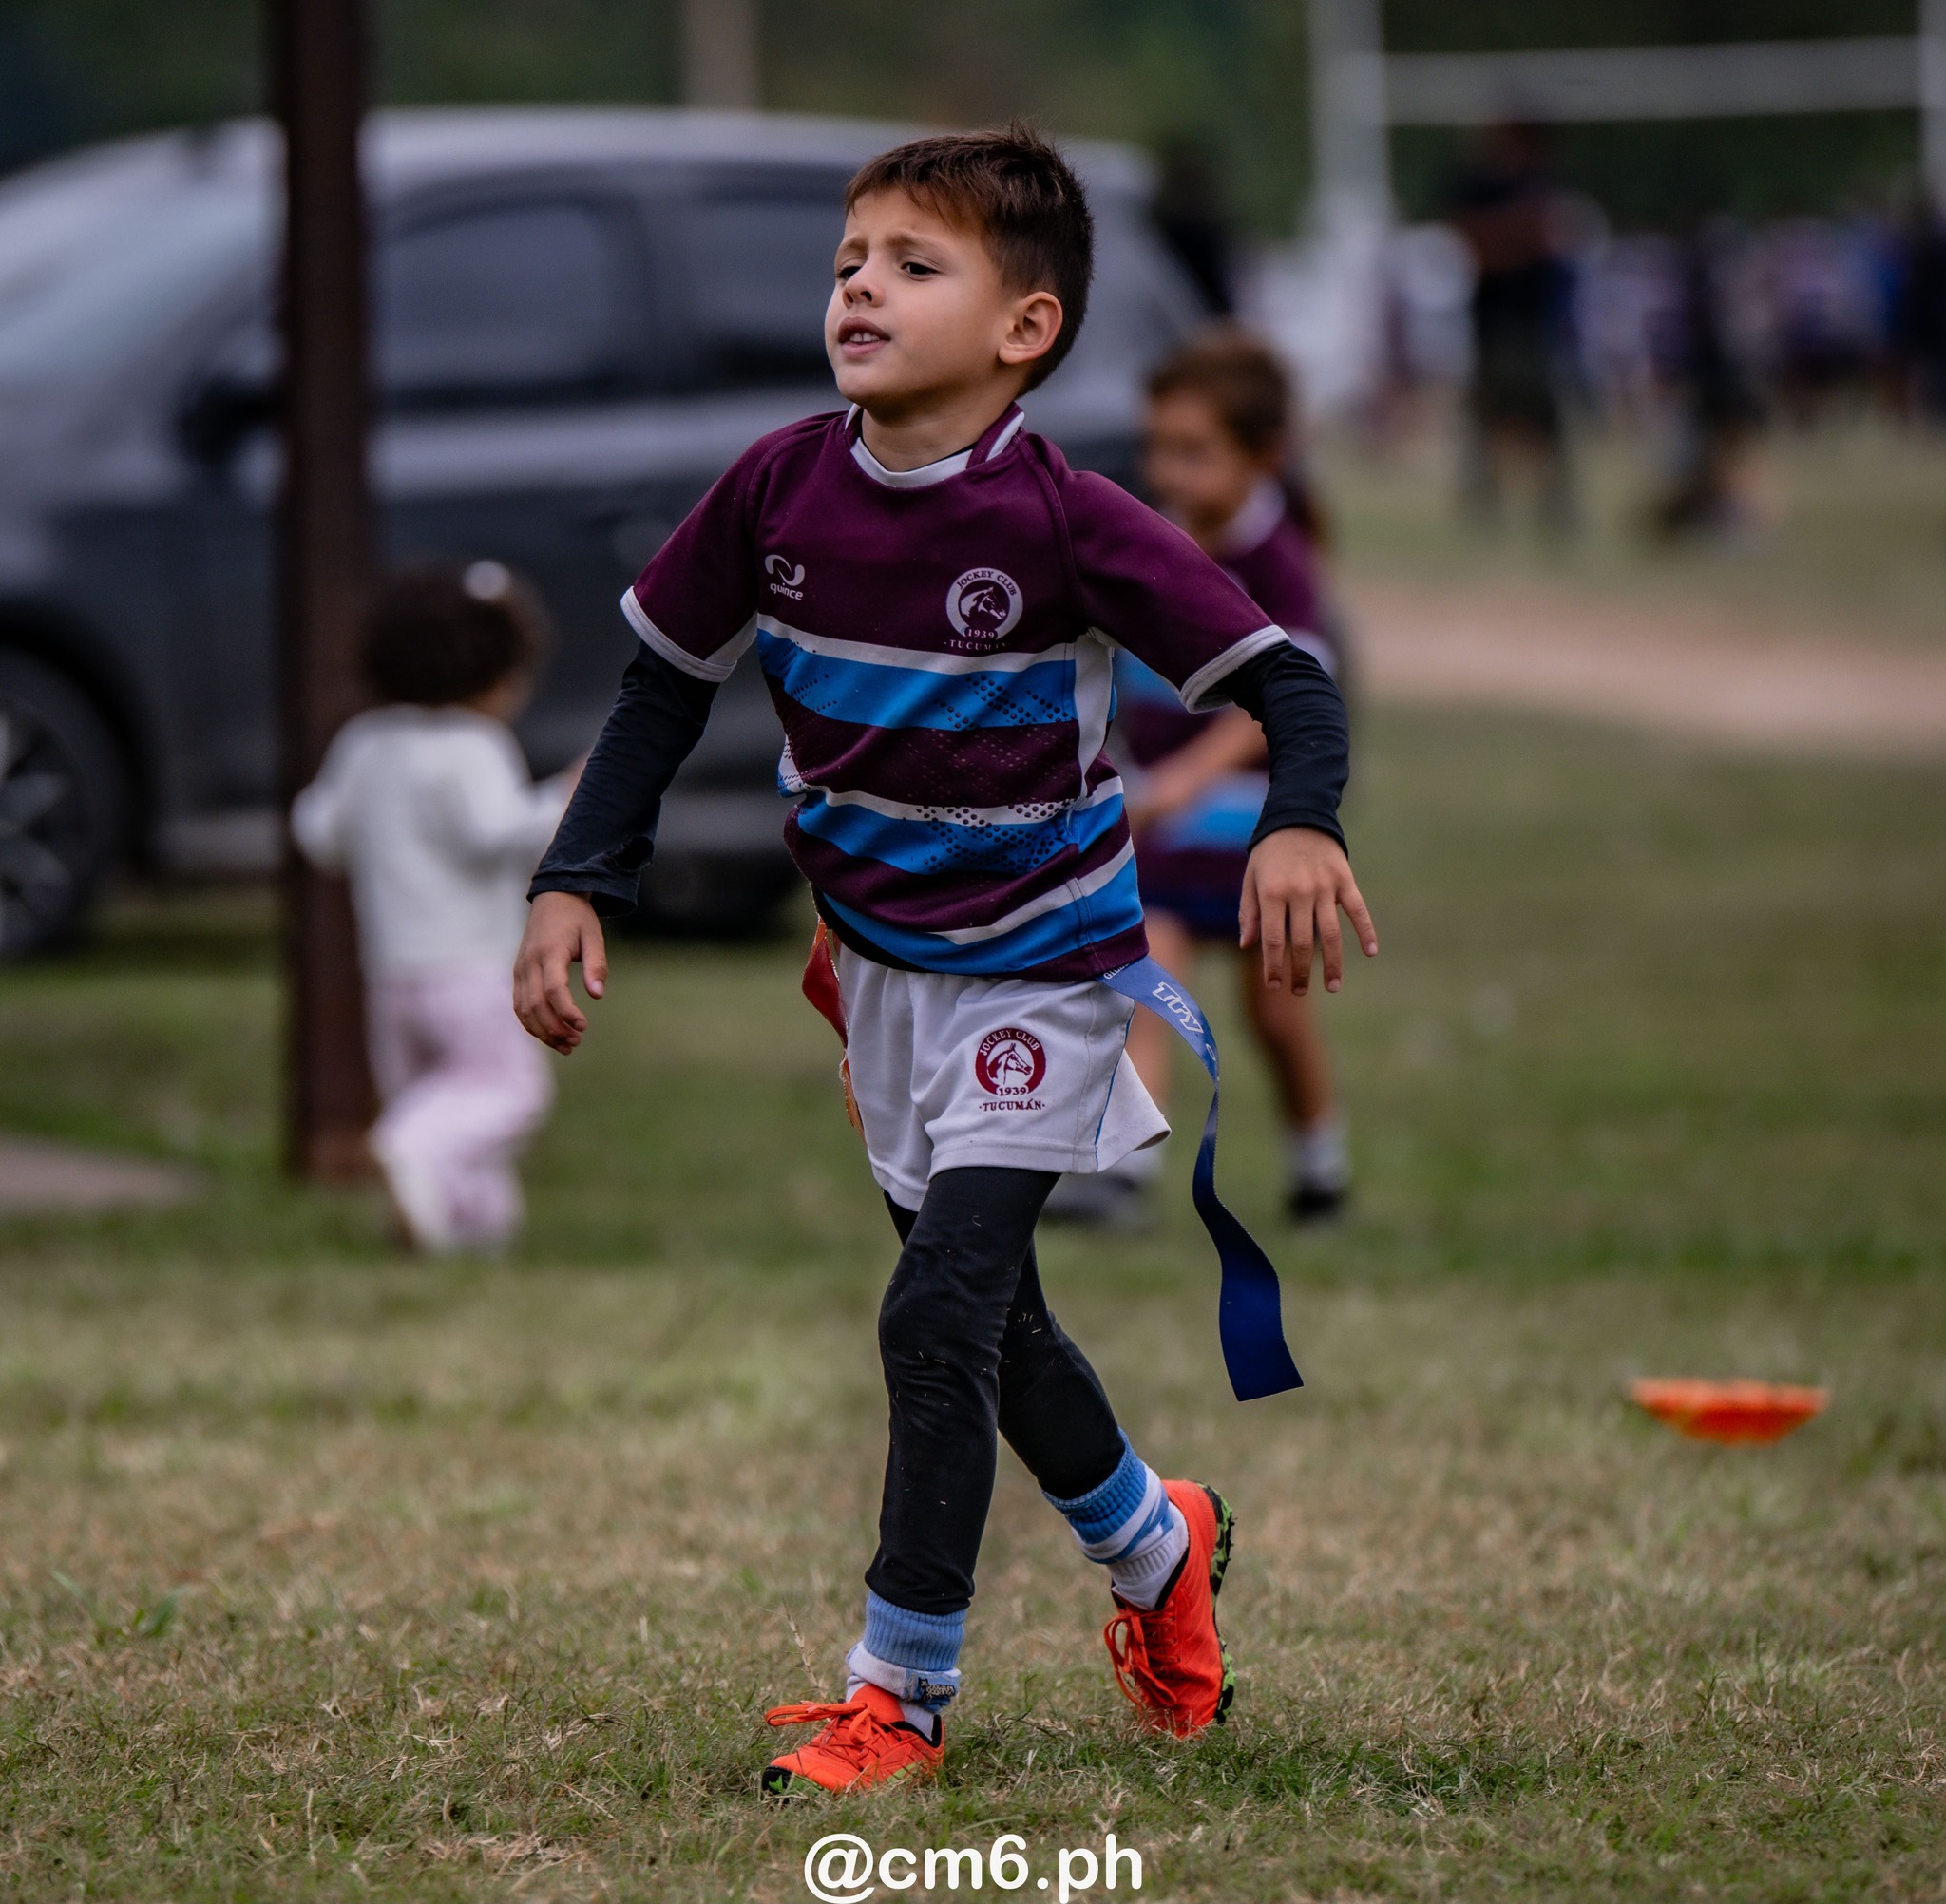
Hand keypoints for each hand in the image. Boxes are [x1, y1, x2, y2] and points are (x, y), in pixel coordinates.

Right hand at [513, 890, 606, 1052]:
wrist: (553, 898)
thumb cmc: (577, 918)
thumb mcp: (594, 936)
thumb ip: (597, 965)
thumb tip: (597, 994)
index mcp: (549, 952)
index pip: (554, 990)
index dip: (567, 1012)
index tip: (584, 1026)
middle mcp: (529, 963)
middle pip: (535, 1005)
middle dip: (555, 1029)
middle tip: (576, 1042)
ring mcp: (520, 969)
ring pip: (523, 1009)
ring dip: (542, 1031)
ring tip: (566, 1045)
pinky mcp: (518, 974)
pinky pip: (519, 1005)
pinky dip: (531, 1023)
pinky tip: (550, 1034)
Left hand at [1239, 827, 1377, 994]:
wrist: (1298, 815)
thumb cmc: (1269, 853)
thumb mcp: (1250, 879)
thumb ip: (1248, 912)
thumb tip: (1247, 946)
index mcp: (1272, 893)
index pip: (1272, 940)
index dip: (1273, 966)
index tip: (1274, 986)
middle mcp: (1299, 892)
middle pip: (1302, 942)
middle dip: (1300, 972)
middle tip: (1299, 992)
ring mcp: (1324, 887)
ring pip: (1330, 933)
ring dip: (1333, 964)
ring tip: (1332, 986)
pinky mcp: (1344, 880)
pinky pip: (1357, 910)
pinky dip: (1366, 931)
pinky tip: (1371, 952)